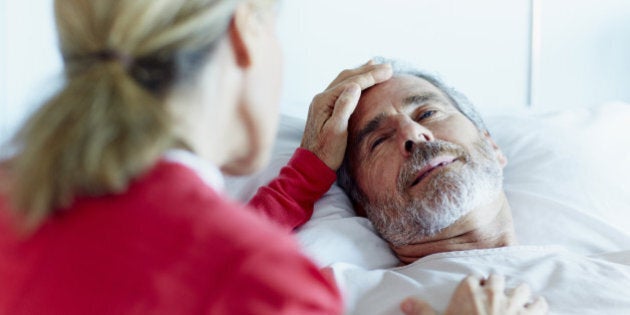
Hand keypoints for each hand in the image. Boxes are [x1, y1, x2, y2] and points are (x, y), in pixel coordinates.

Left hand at [300, 60, 392, 169]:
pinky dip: (354, 81)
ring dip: (360, 72)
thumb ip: (344, 107)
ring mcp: (322, 103)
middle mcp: (321, 98)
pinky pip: (342, 89)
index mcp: (324, 101)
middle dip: (368, 70)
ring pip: (344, 81)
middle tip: (388, 67)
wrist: (311, 166)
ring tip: (375, 65)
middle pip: (348, 77)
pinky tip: (360, 82)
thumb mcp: (337, 131)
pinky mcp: (325, 109)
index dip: (371, 75)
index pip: (352, 83)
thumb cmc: (326, 152)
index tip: (389, 71)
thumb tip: (355, 86)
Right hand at [400, 274, 547, 314]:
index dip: (473, 285)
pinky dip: (537, 305)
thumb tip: (404, 302)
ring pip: (521, 287)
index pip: (473, 277)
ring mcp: (513, 302)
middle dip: (496, 285)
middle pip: (497, 278)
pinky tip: (533, 309)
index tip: (473, 291)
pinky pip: (539, 303)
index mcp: (468, 290)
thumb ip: (422, 311)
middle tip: (493, 295)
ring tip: (515, 300)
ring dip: (518, 293)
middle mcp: (491, 291)